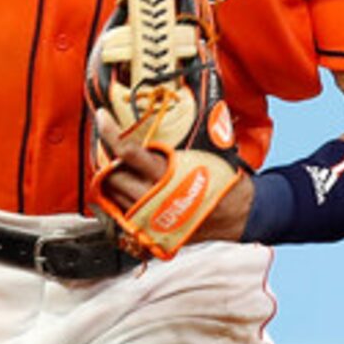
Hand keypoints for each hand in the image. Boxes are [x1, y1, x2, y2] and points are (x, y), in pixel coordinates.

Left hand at [89, 119, 247, 259]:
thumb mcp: (206, 152)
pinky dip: (116, 201)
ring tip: (116, 166)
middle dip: (106, 158)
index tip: (102, 118)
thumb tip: (172, 110)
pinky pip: (120, 217)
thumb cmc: (225, 182)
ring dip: (110, 179)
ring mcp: (149, 219)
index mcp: (167, 176)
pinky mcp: (150, 233)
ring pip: (112, 197)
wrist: (241, 214)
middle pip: (112, 175)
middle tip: (108, 145)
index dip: (110, 133)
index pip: (127, 152)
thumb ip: (180, 139)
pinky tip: (122, 191)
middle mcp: (152, 199)